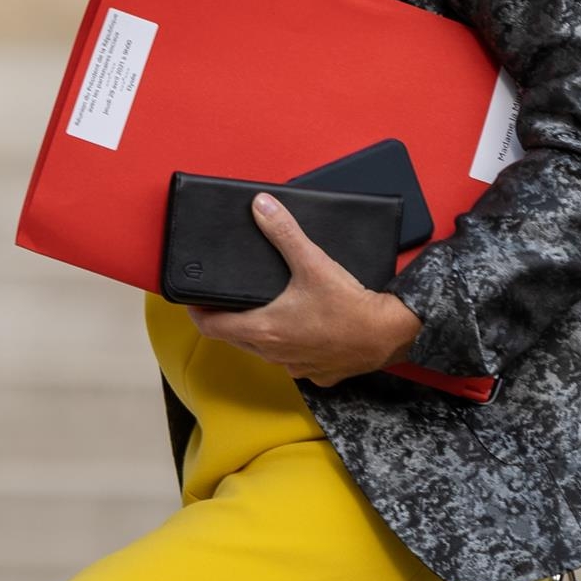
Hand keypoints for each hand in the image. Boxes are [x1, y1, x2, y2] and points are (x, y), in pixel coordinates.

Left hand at [185, 191, 425, 386]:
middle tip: (224, 301)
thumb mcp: (312, 262)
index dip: (198, 313)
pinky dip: (288, 346)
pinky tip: (300, 329)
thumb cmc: (349, 306)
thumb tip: (261, 207)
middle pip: (236, 339)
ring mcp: (295, 367)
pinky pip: (292, 361)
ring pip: (264, 352)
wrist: (387, 335)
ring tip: (260, 310)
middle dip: (226, 320)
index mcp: (264, 329)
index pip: (212, 327)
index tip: (192, 302)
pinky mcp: (317, 374)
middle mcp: (275, 354)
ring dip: (257, 334)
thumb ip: (283, 232)